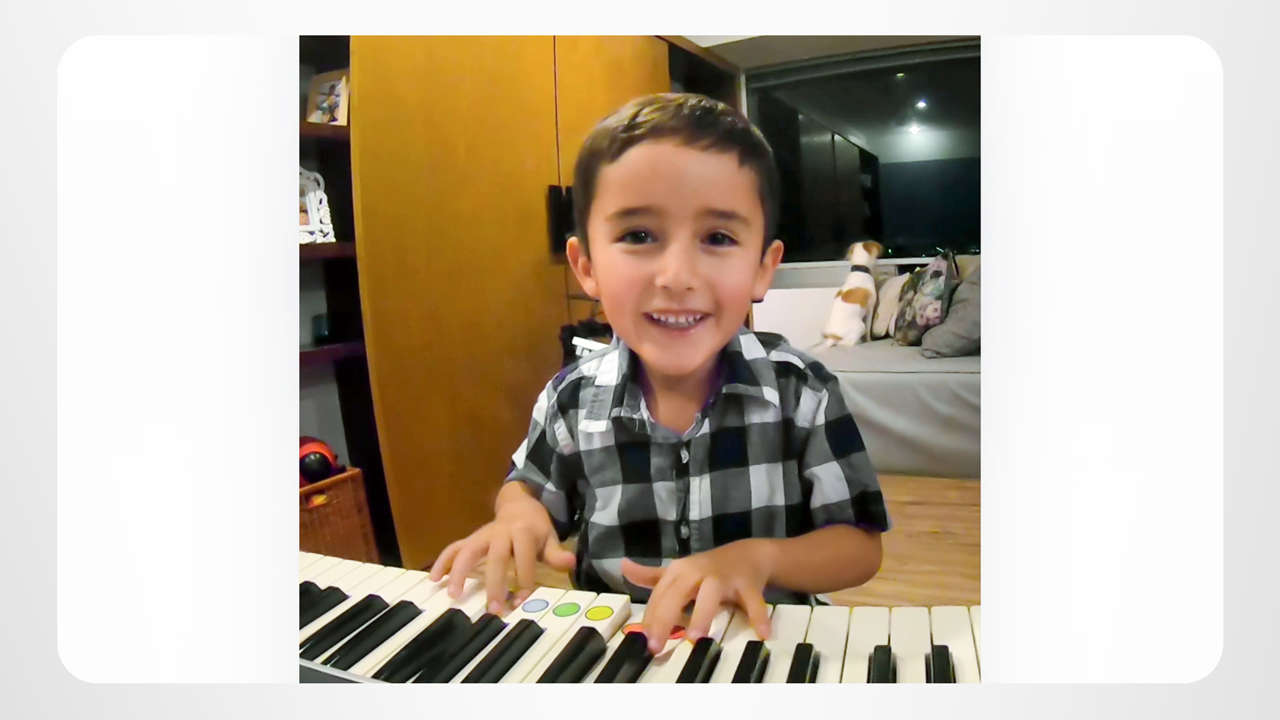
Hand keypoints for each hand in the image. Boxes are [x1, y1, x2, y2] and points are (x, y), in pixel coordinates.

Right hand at [429, 482, 574, 613]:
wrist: (519, 504)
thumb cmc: (535, 528)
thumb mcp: (549, 538)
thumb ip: (556, 553)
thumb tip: (571, 563)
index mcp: (522, 531)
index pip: (523, 556)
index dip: (524, 578)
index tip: (522, 600)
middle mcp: (500, 532)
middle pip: (495, 556)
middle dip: (494, 583)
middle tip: (494, 609)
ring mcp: (482, 535)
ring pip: (467, 550)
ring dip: (458, 572)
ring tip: (453, 595)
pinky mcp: (470, 539)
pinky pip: (453, 548)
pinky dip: (442, 562)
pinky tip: (434, 579)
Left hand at [621, 539, 776, 654]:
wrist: (749, 554)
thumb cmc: (709, 569)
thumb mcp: (679, 572)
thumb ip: (652, 576)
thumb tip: (623, 567)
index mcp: (680, 571)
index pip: (659, 596)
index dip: (650, 619)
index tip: (643, 642)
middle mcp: (699, 572)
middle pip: (677, 593)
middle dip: (665, 618)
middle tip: (656, 645)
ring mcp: (724, 577)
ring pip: (710, 594)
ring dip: (702, 614)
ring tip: (694, 637)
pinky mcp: (748, 584)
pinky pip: (753, 601)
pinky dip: (758, 616)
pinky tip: (762, 634)